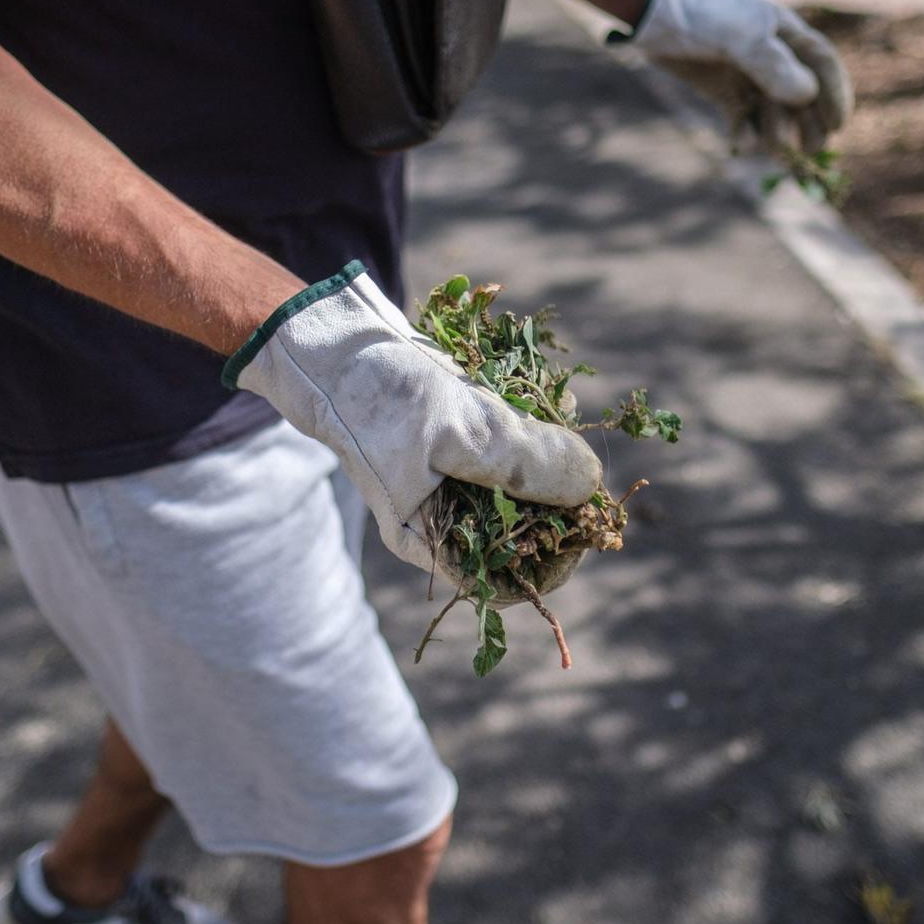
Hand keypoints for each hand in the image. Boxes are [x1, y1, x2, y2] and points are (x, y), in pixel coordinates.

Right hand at [225, 262, 603, 570]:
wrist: (333, 343)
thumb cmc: (380, 396)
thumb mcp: (457, 429)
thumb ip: (522, 462)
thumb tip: (590, 487)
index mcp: (430, 540)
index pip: (510, 579)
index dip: (558, 556)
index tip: (589, 518)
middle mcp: (445, 520)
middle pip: (526, 533)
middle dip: (562, 498)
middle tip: (579, 454)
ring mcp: (452, 482)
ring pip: (526, 487)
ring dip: (553, 456)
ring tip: (560, 415)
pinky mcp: (461, 446)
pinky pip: (513, 450)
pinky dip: (535, 428)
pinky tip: (547, 399)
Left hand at [621, 0, 852, 155]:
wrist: (653, 15)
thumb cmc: (701, 17)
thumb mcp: (738, 36)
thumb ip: (771, 64)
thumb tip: (806, 96)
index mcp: (784, 33)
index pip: (822, 65)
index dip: (835, 94)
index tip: (837, 125)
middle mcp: (771, 55)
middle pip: (803, 94)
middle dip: (810, 123)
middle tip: (809, 150)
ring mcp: (747, 74)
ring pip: (774, 111)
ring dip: (777, 132)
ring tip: (772, 149)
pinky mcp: (724, 91)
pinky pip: (744, 119)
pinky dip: (746, 134)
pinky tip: (741, 144)